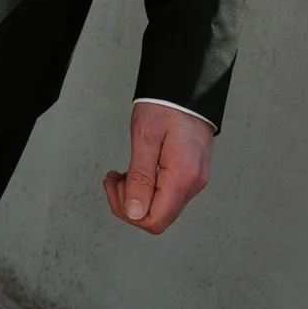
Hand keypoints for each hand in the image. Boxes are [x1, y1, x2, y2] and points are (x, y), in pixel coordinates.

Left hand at [104, 99, 213, 233]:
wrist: (187, 88)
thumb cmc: (166, 105)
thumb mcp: (144, 137)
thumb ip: (140, 178)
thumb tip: (134, 212)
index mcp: (183, 176)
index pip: (155, 220)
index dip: (128, 212)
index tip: (113, 187)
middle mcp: (193, 183)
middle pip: (158, 218)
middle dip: (128, 204)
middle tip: (113, 179)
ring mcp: (194, 179)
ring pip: (161, 208)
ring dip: (135, 196)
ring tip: (121, 174)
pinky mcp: (191, 174)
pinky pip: (166, 194)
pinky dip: (147, 189)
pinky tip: (135, 173)